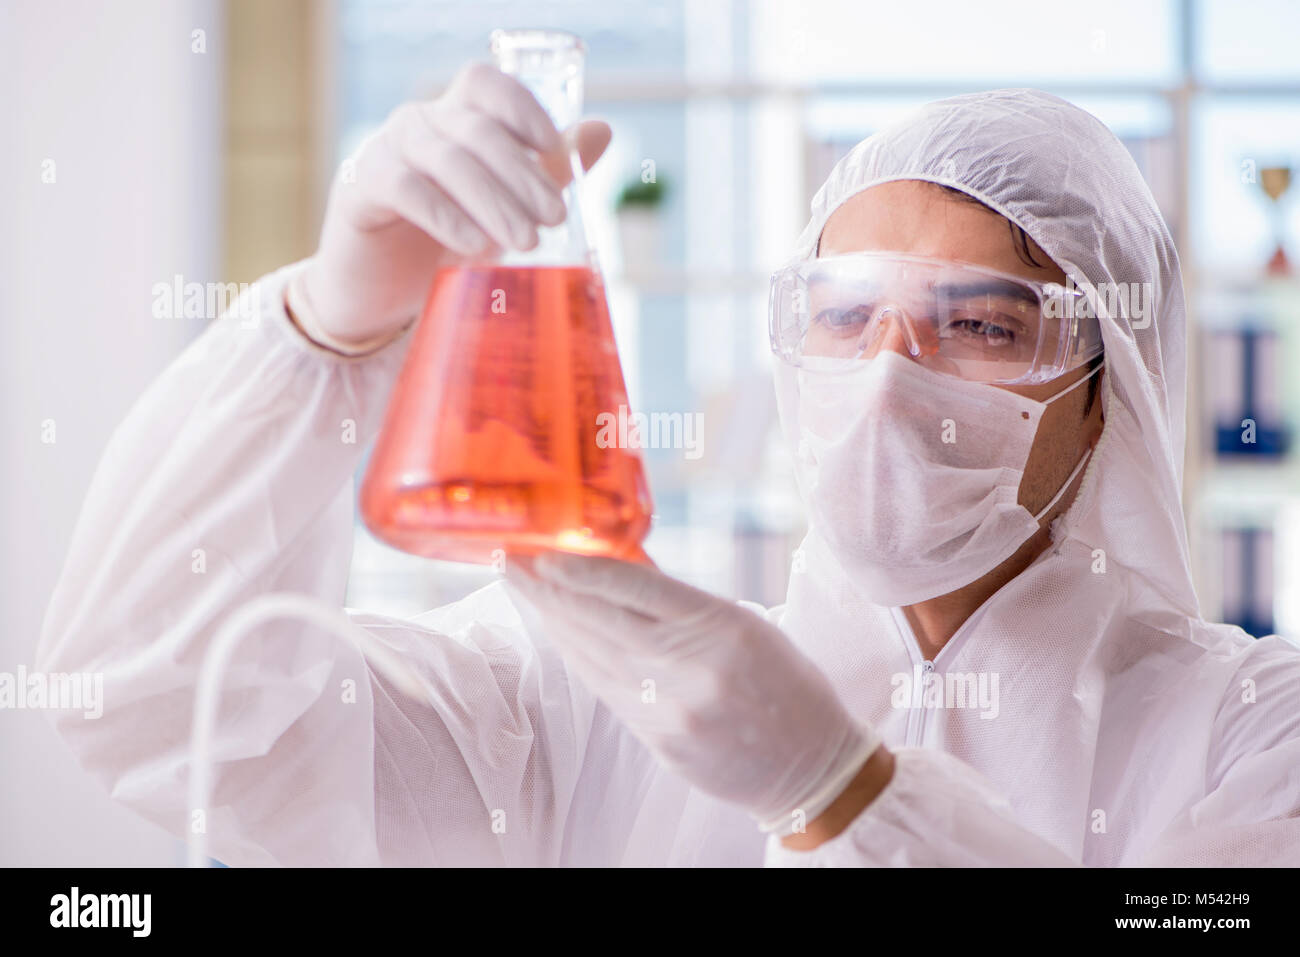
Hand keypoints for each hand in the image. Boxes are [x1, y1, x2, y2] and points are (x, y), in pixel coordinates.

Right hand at [290, 62, 611, 351]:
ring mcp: (385, 152)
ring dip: (494, 201)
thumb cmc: (442, 243)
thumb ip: (547, 172)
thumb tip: (602, 130)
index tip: (553, 147)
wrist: (376, 294)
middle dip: (523, 174)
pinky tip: (475, 245)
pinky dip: (446, 216)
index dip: (521, 107)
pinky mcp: (360, 190)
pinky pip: (405, 190)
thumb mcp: (502, 208)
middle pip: (476, 129)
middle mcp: (419, 125)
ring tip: (527, 241)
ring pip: (447, 159)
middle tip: (555, 218)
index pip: (485, 86)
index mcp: (453, 119)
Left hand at [503, 552, 882, 832]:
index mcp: (722, 629)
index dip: (581, 570)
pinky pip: (606, 690)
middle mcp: (691, 670)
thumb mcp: (747, 625)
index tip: (542, 552)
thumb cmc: (786, 685)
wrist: (811, 767)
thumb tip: (618, 571)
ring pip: (594, 657)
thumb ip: (683, 603)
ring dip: (553, 621)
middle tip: (510, 561)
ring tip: (525, 591)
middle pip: (601, 622)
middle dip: (548, 590)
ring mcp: (671, 712)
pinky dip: (578, 657)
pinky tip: (560, 634)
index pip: (635, 589)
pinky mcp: (659, 741)